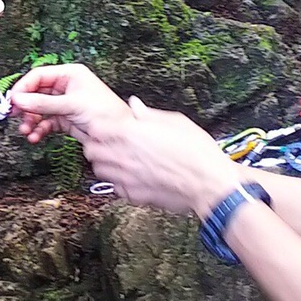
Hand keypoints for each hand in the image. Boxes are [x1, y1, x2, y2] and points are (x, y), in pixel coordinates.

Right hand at [6, 62, 130, 143]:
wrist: (121, 135)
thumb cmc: (107, 113)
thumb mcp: (71, 105)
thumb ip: (43, 103)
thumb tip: (20, 99)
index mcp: (70, 74)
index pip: (39, 76)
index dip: (24, 88)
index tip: (13, 100)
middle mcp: (67, 87)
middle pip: (37, 93)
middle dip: (26, 106)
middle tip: (15, 116)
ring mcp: (66, 104)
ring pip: (40, 109)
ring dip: (30, 120)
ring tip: (26, 130)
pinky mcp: (66, 119)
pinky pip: (46, 122)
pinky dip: (39, 129)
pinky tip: (35, 136)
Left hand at [78, 98, 244, 217]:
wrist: (209, 183)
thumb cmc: (196, 152)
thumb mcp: (175, 121)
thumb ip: (148, 114)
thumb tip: (135, 105)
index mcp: (130, 133)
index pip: (95, 128)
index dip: (101, 126)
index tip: (109, 127)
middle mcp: (122, 155)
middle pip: (91, 150)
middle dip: (98, 145)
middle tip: (111, 144)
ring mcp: (125, 177)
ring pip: (98, 170)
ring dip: (105, 164)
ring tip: (121, 160)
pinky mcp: (132, 195)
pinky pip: (114, 187)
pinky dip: (118, 182)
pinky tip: (132, 177)